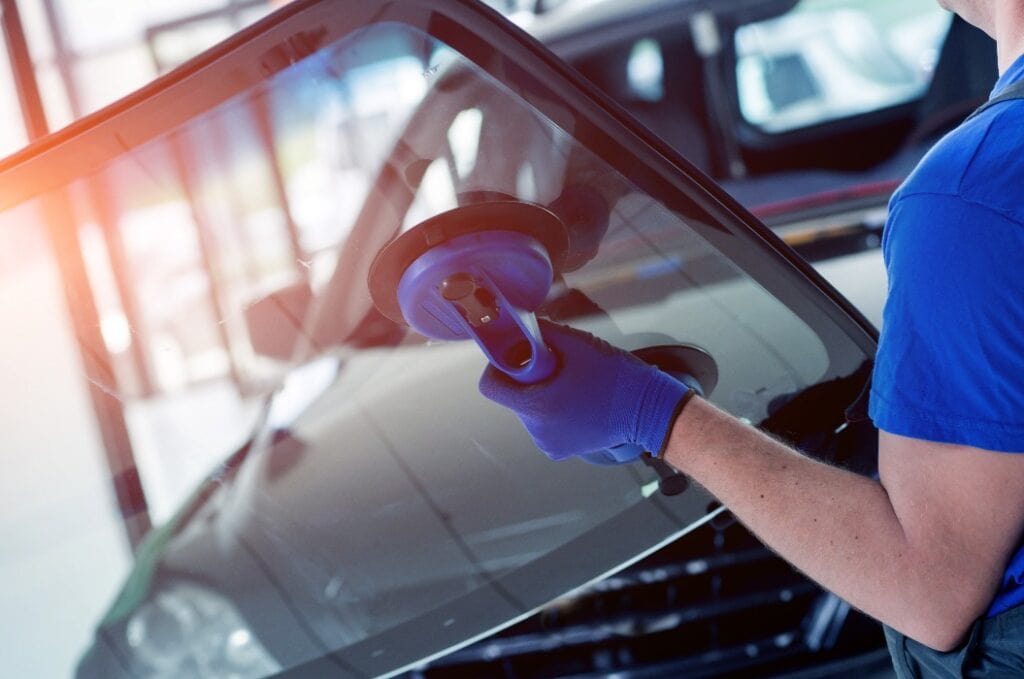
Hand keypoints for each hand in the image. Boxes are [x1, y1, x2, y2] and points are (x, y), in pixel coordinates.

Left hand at [478, 320, 692, 461]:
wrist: (648, 409)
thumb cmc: (615, 375)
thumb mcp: (575, 343)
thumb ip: (539, 331)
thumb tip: (516, 322)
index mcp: (537, 407)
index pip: (491, 387)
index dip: (499, 367)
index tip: (518, 357)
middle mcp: (538, 431)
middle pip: (512, 397)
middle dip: (527, 380)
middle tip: (556, 368)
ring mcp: (549, 443)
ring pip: (528, 410)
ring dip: (541, 395)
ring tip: (572, 386)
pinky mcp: (560, 450)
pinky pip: (543, 424)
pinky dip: (553, 411)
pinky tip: (576, 401)